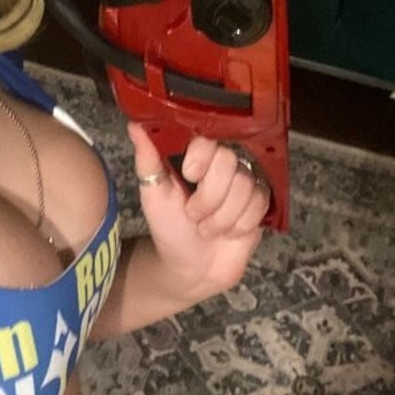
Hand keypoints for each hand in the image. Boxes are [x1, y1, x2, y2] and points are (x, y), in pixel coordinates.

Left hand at [128, 123, 266, 300]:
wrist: (192, 268)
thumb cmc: (170, 229)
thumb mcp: (153, 196)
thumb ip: (148, 161)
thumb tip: (134, 125)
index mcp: (195, 157)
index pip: (208, 140)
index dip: (201, 158)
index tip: (188, 176)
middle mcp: (221, 165)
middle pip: (228, 162)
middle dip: (209, 198)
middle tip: (194, 216)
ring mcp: (243, 182)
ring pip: (245, 186)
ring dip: (222, 217)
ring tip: (207, 228)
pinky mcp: (260, 202)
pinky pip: (259, 203)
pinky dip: (240, 224)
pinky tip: (229, 232)